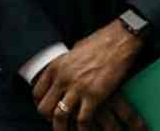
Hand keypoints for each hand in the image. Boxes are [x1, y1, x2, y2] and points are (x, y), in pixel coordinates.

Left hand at [31, 19, 146, 130]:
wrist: (122, 37)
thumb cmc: (103, 40)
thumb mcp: (76, 49)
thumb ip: (67, 63)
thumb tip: (67, 71)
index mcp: (57, 66)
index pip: (37, 92)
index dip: (40, 103)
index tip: (47, 108)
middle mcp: (63, 78)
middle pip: (44, 108)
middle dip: (49, 118)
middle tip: (57, 122)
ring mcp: (78, 88)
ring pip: (60, 116)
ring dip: (61, 128)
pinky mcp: (95, 95)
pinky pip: (83, 119)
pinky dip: (83, 128)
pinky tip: (85, 130)